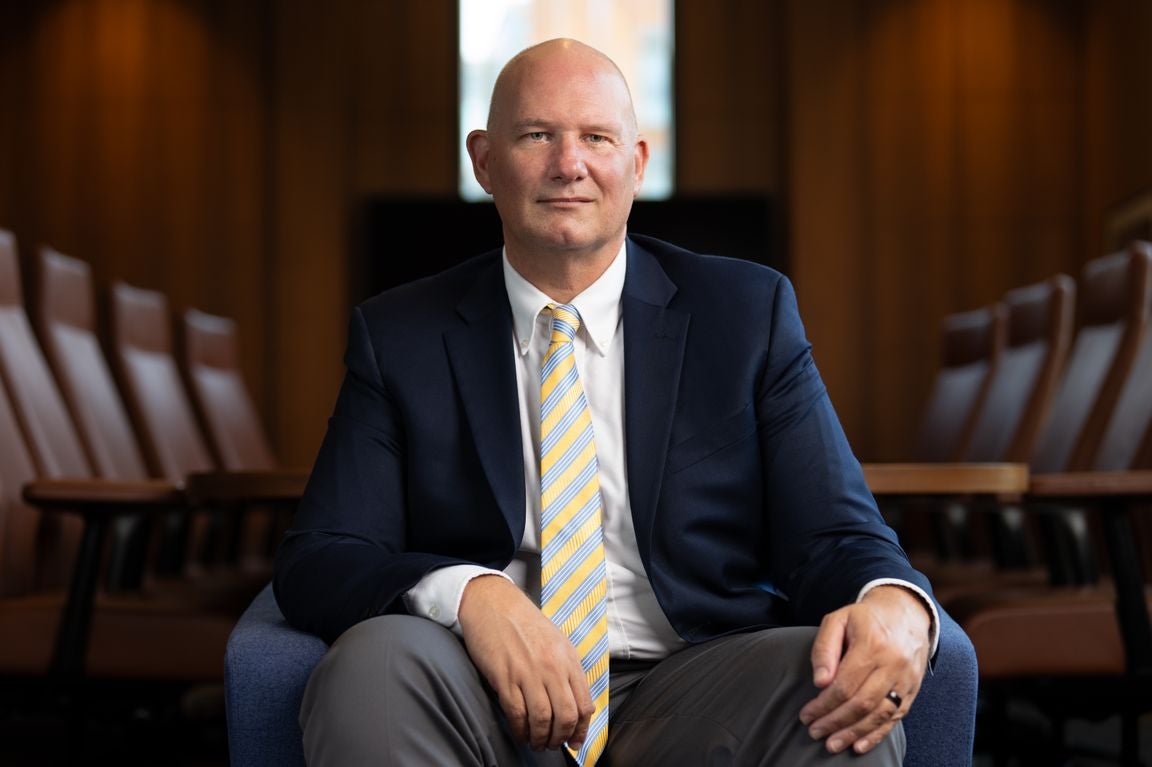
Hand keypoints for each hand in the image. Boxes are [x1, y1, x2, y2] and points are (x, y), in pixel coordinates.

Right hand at [457, 574, 594, 751]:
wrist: (493, 602)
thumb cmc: (523, 622)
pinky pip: (517, 714)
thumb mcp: (556, 641)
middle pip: (565, 716)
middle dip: (561, 738)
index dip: (581, 729)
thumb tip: (575, 703)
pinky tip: (520, 732)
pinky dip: (520, 730)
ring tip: (536, 742)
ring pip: (542, 720)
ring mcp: (528, 673)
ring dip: (540, 738)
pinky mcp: (505, 677)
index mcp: (568, 659)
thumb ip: (567, 669)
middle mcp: (552, 667)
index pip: (584, 704)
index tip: (574, 740)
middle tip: (553, 744)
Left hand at [798, 585, 931, 754]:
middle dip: (835, 722)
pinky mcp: (913, 690)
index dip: (823, 704)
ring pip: (879, 715)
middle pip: (861, 703)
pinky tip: (858, 745)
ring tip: (832, 743)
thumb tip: (820, 682)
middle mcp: (893, 664)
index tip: (806, 714)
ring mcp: (906, 679)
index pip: (844, 685)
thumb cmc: (865, 618)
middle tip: (815, 731)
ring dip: (853, 733)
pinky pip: (895, 718)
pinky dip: (876, 735)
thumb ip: (825, 648)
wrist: (906, 613)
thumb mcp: (838, 620)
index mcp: (872, 645)